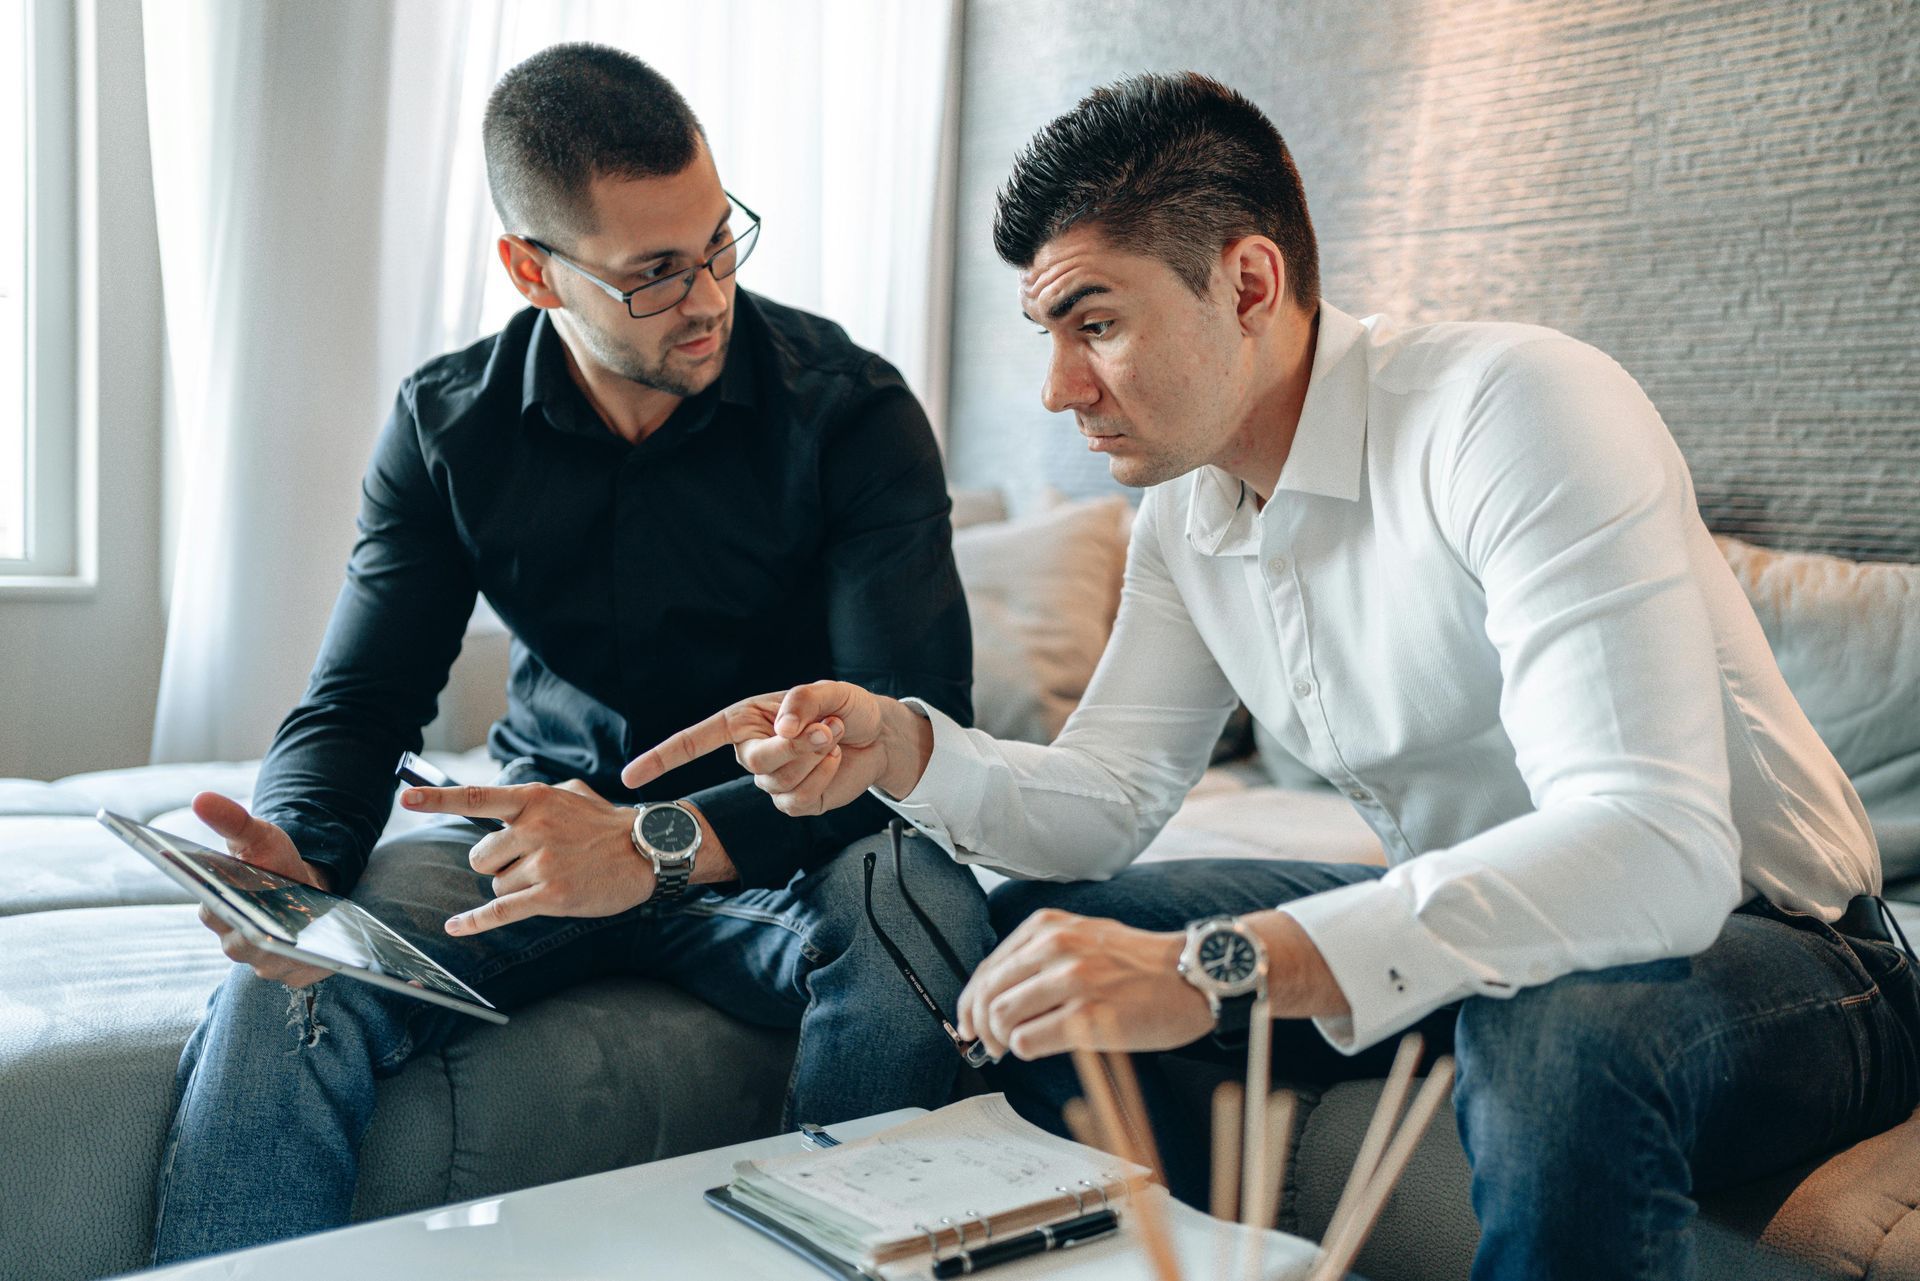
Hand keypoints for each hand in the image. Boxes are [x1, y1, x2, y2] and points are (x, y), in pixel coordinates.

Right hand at [189, 792, 334, 987]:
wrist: (307, 887)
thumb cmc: (274, 862)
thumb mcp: (258, 836)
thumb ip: (232, 820)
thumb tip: (201, 797)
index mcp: (218, 909)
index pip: (211, 912)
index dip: (216, 906)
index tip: (223, 896)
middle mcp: (235, 941)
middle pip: (237, 943)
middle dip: (250, 930)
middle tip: (264, 917)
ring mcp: (262, 961)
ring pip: (267, 962)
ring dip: (281, 951)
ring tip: (296, 937)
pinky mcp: (293, 974)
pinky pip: (299, 974)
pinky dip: (310, 963)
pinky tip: (324, 950)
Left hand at [401, 779, 657, 934]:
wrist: (647, 851)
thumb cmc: (607, 825)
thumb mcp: (571, 794)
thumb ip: (533, 798)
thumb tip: (502, 806)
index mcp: (534, 798)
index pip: (477, 798)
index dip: (437, 798)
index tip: (406, 799)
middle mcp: (533, 827)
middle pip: (481, 857)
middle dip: (498, 866)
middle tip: (532, 863)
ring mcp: (542, 862)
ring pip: (496, 886)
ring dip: (515, 888)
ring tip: (552, 878)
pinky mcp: (550, 895)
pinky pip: (500, 911)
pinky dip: (475, 922)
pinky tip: (455, 927)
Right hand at [620, 680, 933, 815]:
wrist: (875, 736)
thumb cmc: (845, 707)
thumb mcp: (827, 691)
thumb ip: (801, 702)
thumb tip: (780, 730)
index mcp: (743, 721)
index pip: (694, 740)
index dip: (661, 758)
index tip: (630, 778)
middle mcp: (751, 752)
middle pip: (756, 762)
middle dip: (794, 747)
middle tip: (825, 727)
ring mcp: (771, 780)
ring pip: (782, 781)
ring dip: (816, 757)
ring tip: (832, 735)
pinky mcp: (795, 802)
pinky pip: (800, 800)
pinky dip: (823, 777)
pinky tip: (833, 759)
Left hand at [955, 909, 1214, 1060]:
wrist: (1193, 976)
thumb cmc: (1140, 965)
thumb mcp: (1084, 937)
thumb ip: (1040, 956)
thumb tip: (997, 994)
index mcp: (1048, 926)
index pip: (988, 968)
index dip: (972, 1002)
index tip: (971, 1023)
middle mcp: (1055, 946)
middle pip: (988, 994)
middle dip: (982, 1026)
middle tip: (991, 1046)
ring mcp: (1071, 979)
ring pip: (1002, 1017)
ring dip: (1002, 1041)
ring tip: (1016, 1048)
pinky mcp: (1086, 1014)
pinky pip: (1028, 1041)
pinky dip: (1026, 1050)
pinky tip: (1041, 1048)